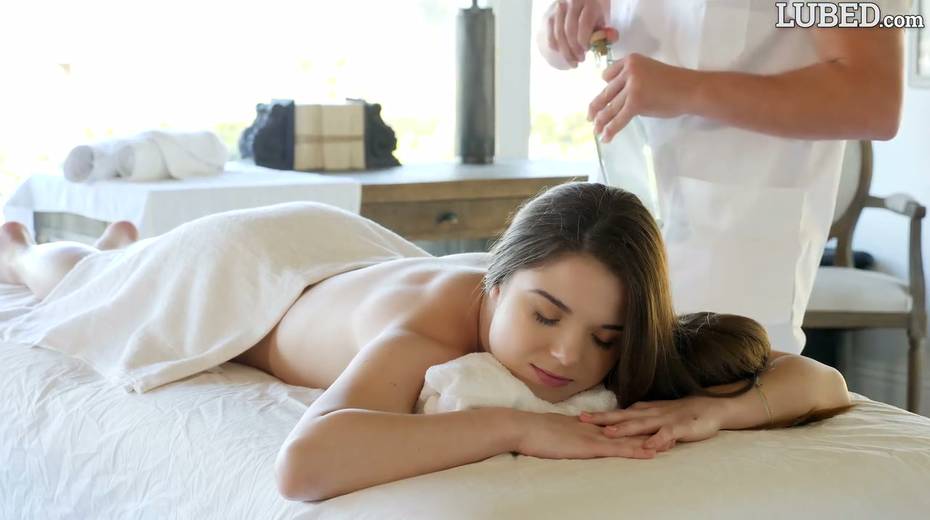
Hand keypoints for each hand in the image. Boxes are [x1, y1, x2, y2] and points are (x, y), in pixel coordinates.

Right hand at [514, 410, 667, 459]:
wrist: (522, 428)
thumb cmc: (531, 431)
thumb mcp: (553, 430)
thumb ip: (565, 431)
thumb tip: (569, 434)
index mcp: (585, 424)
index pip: (614, 424)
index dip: (632, 424)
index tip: (649, 423)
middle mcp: (593, 427)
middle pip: (626, 428)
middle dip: (648, 429)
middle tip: (670, 428)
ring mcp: (592, 436)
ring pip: (627, 438)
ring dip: (649, 439)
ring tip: (671, 440)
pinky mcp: (589, 446)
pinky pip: (617, 449)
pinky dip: (635, 451)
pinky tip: (650, 453)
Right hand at [539, 0, 611, 67]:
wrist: (580, 1)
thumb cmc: (593, 11)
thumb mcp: (602, 17)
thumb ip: (606, 30)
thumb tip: (611, 39)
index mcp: (588, 2)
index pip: (583, 23)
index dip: (584, 40)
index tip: (587, 50)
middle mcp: (571, 2)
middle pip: (569, 31)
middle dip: (574, 49)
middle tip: (580, 60)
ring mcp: (558, 8)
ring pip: (558, 35)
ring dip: (565, 52)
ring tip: (573, 61)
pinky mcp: (549, 15)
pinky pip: (550, 35)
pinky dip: (555, 47)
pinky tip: (562, 53)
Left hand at [578, 396, 725, 450]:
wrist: (710, 408)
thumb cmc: (681, 412)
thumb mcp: (656, 413)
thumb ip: (638, 416)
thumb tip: (618, 418)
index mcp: (643, 411)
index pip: (617, 413)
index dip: (598, 415)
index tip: (578, 416)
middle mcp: (650, 414)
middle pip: (622, 416)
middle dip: (602, 419)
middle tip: (582, 420)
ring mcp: (664, 420)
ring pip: (641, 424)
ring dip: (624, 429)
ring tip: (608, 433)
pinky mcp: (680, 428)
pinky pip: (667, 434)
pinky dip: (657, 440)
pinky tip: (648, 446)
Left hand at [587, 53, 698, 141]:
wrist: (690, 89)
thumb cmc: (673, 82)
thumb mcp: (648, 71)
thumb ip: (631, 80)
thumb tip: (615, 99)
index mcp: (630, 60)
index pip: (607, 75)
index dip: (606, 88)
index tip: (604, 99)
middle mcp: (628, 71)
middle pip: (606, 93)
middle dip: (596, 108)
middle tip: (589, 118)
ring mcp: (631, 86)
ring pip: (610, 107)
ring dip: (601, 122)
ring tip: (596, 131)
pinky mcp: (636, 102)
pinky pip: (619, 118)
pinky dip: (611, 129)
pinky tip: (606, 137)